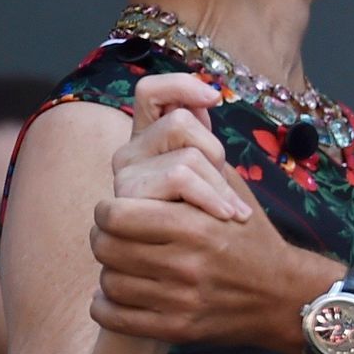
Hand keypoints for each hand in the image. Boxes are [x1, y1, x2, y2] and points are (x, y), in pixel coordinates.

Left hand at [90, 75, 332, 348]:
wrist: (285, 297)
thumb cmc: (254, 236)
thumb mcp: (233, 188)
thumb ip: (197, 156)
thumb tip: (175, 112)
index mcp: (196, 224)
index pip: (115, 213)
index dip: (110, 208)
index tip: (119, 208)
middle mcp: (186, 264)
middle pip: (105, 246)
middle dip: (106, 237)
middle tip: (118, 236)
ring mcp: (181, 300)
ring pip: (108, 281)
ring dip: (111, 270)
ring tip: (125, 263)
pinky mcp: (177, 329)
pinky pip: (114, 317)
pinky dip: (107, 306)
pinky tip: (119, 294)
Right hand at [112, 73, 250, 221]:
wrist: (208, 267)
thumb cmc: (213, 221)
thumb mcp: (215, 175)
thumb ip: (204, 139)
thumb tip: (207, 96)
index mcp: (147, 140)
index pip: (151, 92)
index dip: (179, 85)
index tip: (213, 100)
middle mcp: (129, 154)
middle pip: (179, 122)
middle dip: (215, 152)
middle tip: (226, 191)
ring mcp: (124, 179)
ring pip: (183, 154)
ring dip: (217, 184)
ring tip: (228, 211)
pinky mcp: (126, 203)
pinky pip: (179, 177)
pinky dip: (212, 195)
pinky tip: (227, 215)